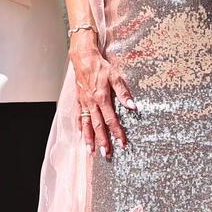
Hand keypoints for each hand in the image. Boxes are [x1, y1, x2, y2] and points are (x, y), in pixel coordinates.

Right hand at [69, 34, 133, 156]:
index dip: (117, 133)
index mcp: (102, 98)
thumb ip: (123, 92)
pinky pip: (79, 116)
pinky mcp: (79, 100)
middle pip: (98, 126)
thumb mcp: (115, 76)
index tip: (122, 143)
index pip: (111, 120)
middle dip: (102, 141)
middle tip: (105, 154)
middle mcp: (92, 103)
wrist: (83, 57)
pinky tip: (81, 135)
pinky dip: (80, 126)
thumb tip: (132, 106)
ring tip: (90, 151)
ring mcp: (84, 102)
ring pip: (86, 124)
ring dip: (89, 138)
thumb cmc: (100, 66)